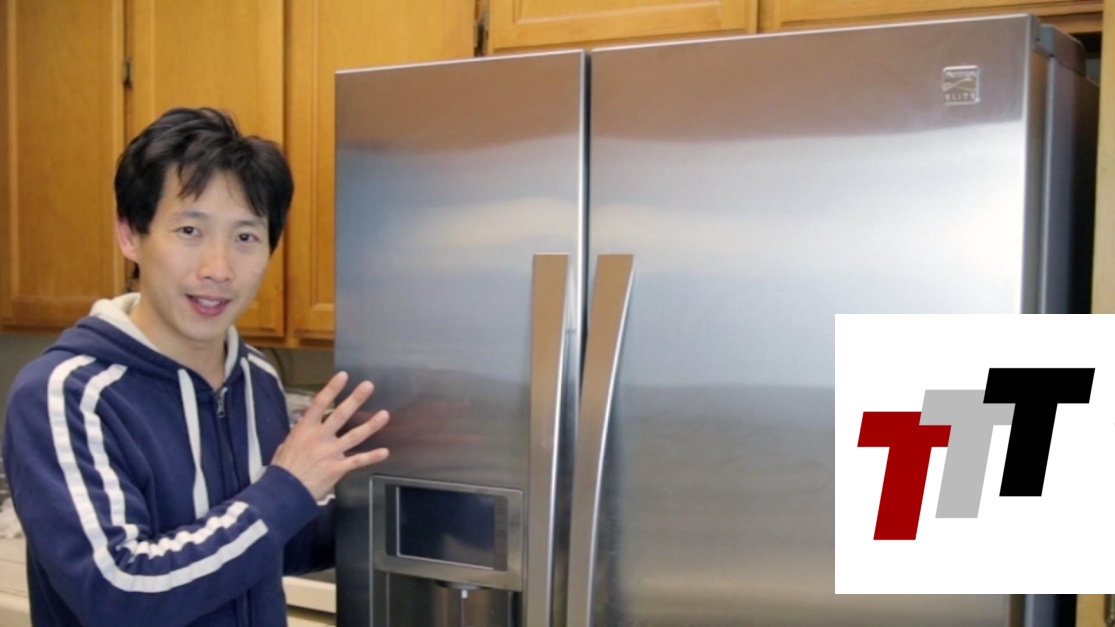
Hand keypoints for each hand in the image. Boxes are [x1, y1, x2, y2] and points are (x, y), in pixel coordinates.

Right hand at [271, 372, 389, 500]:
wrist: (283, 492)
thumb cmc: (283, 468)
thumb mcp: (287, 444)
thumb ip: (300, 432)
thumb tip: (306, 421)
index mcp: (304, 429)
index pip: (319, 404)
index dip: (332, 389)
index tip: (344, 375)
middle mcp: (319, 437)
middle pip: (340, 415)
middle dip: (355, 399)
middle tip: (369, 386)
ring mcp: (330, 452)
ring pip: (354, 436)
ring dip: (371, 425)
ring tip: (385, 415)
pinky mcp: (337, 468)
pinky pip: (357, 461)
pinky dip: (372, 457)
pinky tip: (385, 452)